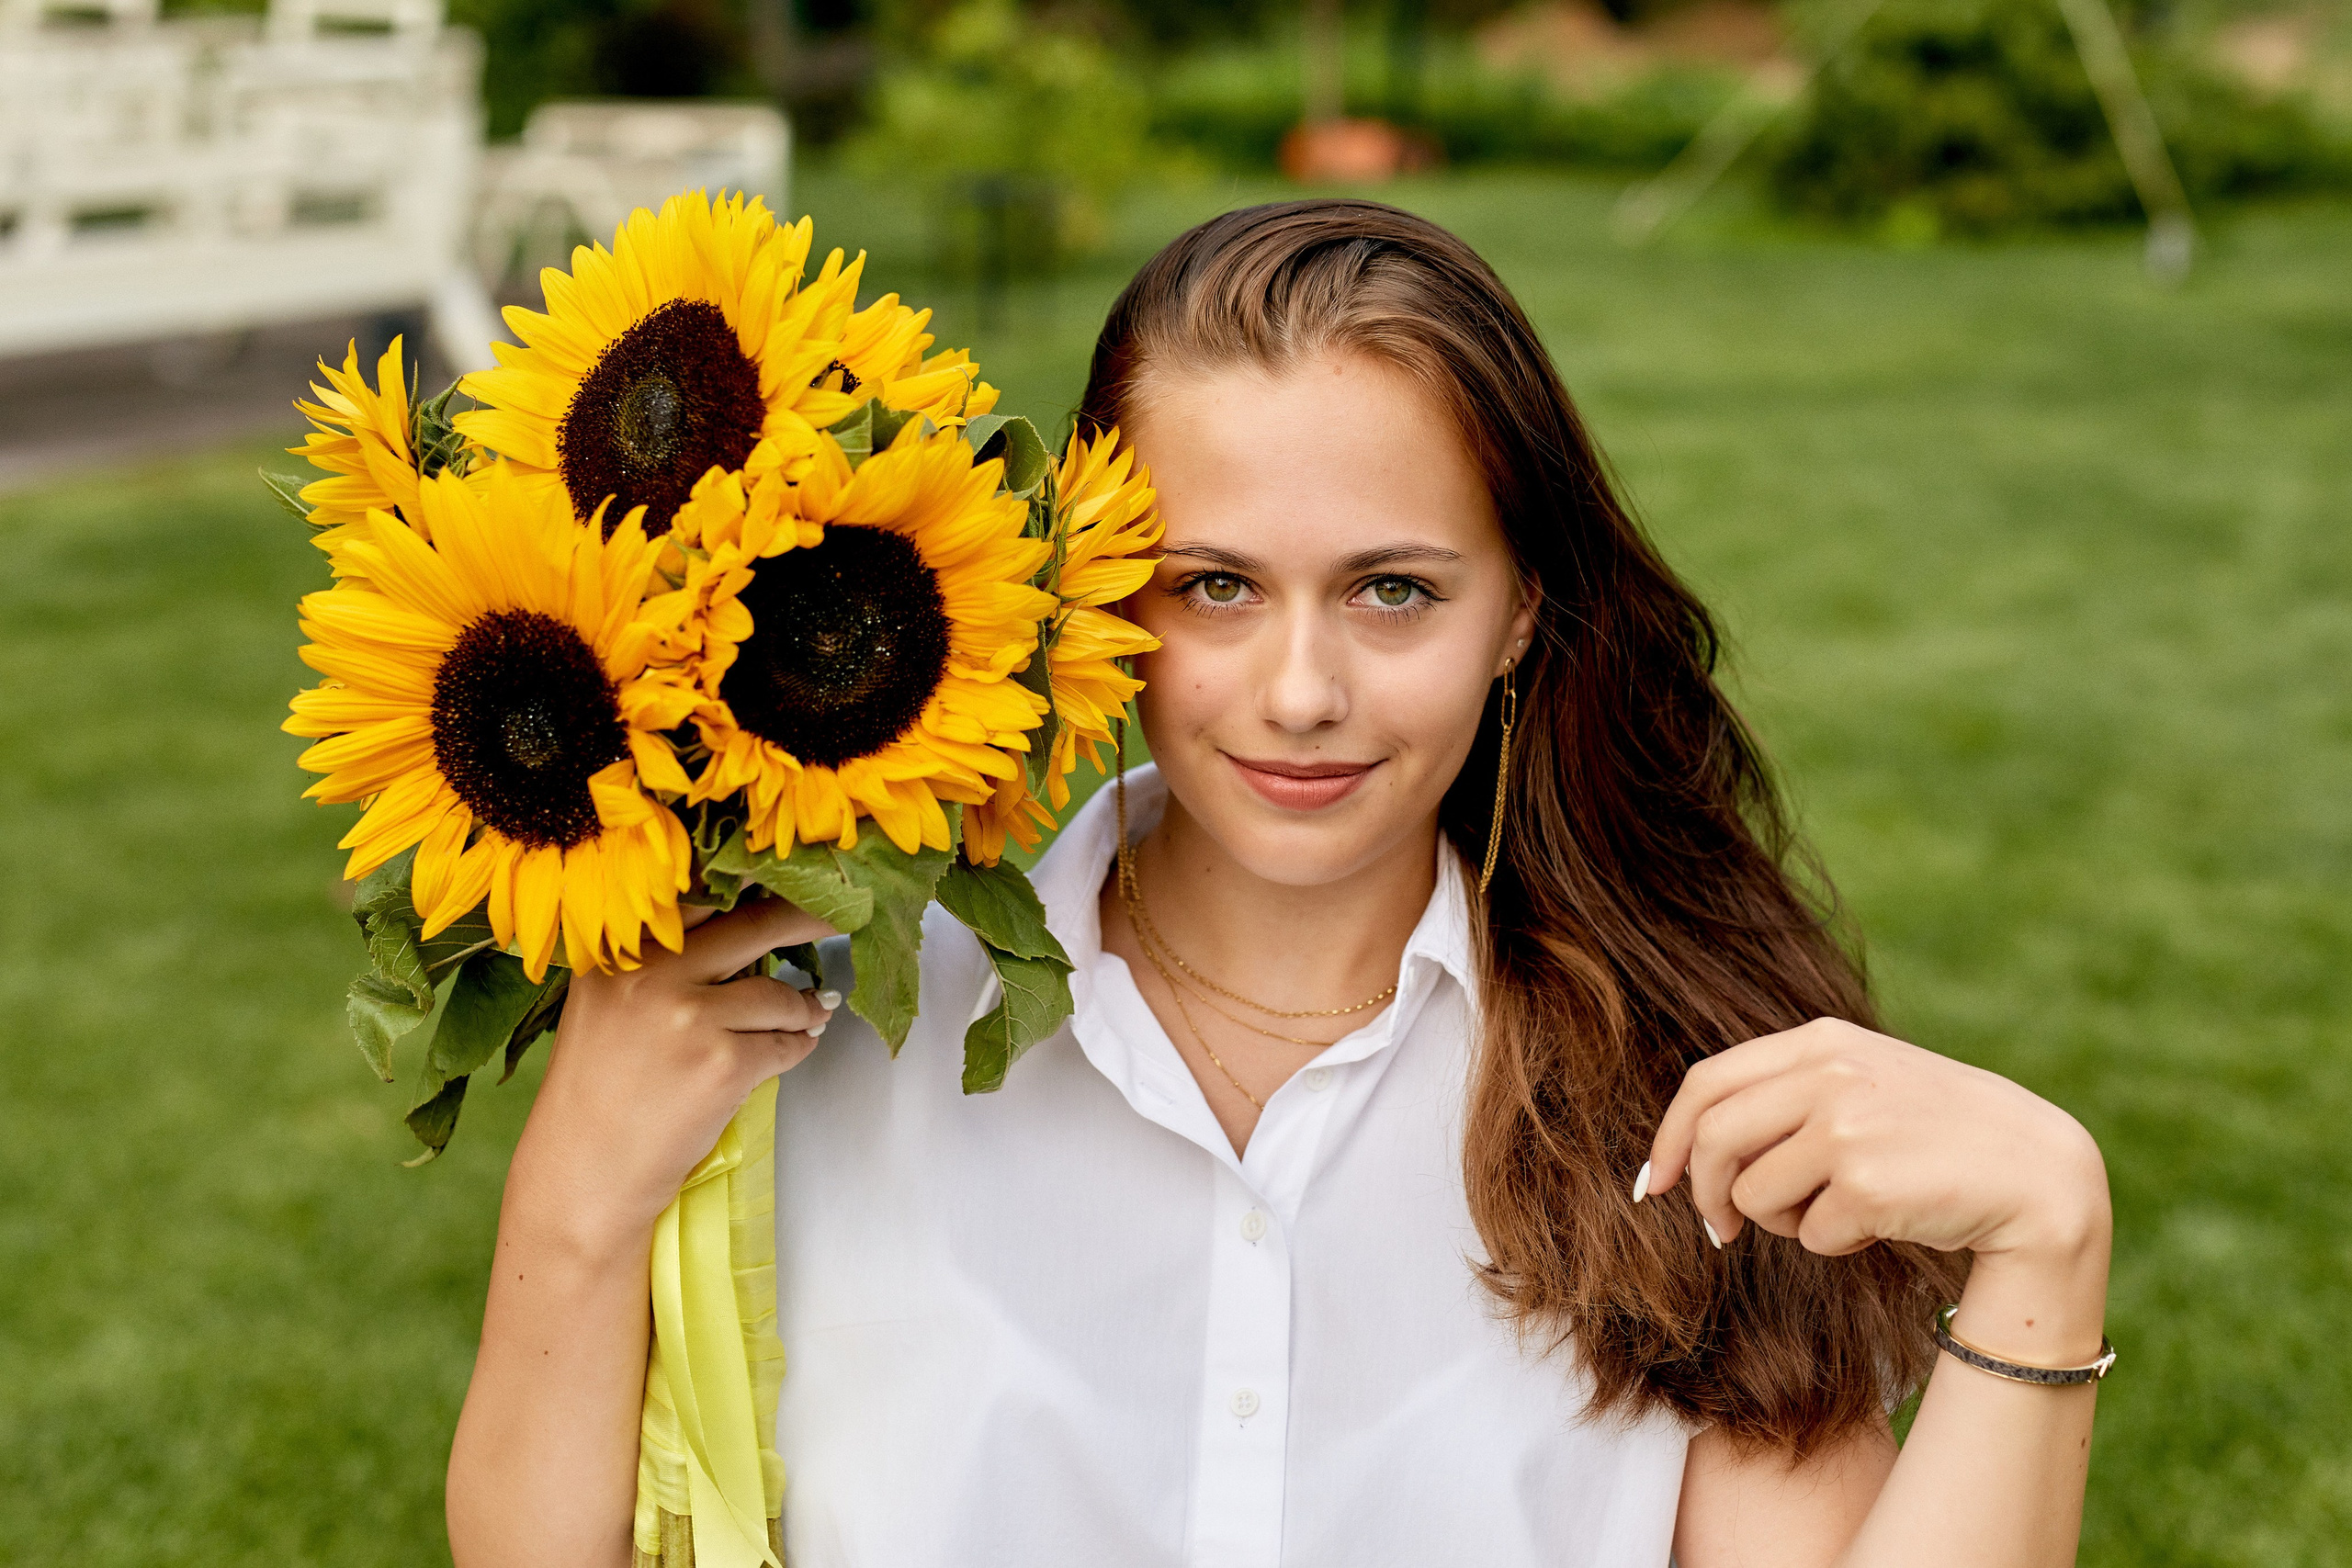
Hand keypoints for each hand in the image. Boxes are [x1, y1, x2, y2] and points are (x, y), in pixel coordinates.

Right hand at [518, 897, 839, 1245]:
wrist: (586, 1172)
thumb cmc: (599, 1093)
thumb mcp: (610, 1005)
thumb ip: (663, 963)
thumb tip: (750, 933)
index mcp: (618, 951)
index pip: (700, 895)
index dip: (754, 883)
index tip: (790, 877)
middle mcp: (652, 973)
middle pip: (755, 925)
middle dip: (809, 919)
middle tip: (841, 914)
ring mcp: (689, 1018)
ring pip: (779, 995)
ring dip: (803, 1008)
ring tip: (811, 1013)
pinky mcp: (723, 1064)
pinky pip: (785, 1044)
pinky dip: (797, 1047)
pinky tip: (794, 1048)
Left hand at [1638, 1018, 2108, 1267]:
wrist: (2035, 1173)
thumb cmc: (1936, 1137)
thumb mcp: (1863, 1084)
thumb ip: (1787, 1096)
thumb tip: (1690, 1156)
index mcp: (1821, 1040)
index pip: (1708, 1082)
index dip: (1671, 1136)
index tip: (1655, 1182)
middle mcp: (1829, 1073)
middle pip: (1715, 1139)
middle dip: (1706, 1194)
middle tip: (1722, 1230)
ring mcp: (1848, 1126)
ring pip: (1754, 1195)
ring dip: (1784, 1223)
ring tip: (1840, 1210)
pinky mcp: (1867, 1183)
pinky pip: (1810, 1235)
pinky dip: (1835, 1243)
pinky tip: (1885, 1221)